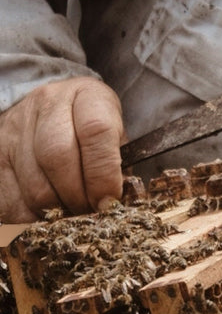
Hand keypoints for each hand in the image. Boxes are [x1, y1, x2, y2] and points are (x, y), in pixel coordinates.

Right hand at [0, 77, 124, 221]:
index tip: (109, 200)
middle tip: (91, 211)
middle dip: (78, 195)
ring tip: (73, 213)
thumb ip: (117, 160)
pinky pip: (12, 200)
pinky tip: (49, 216)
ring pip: (34, 185)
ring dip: (57, 210)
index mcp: (85, 96)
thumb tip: (111, 203)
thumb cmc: (90, 125)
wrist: (49, 107)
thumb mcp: (114, 129)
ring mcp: (15, 131)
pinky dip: (32, 218)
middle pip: (58, 158)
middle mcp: (46, 107)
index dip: (103, 173)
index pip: (95, 130)